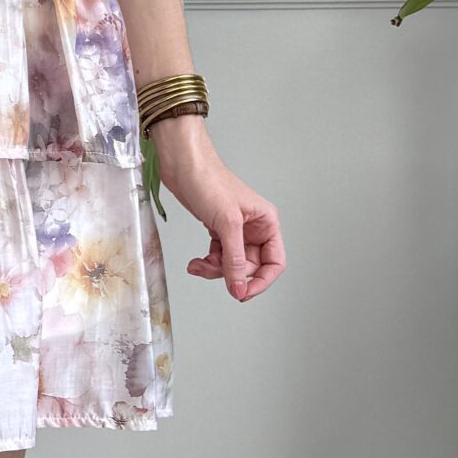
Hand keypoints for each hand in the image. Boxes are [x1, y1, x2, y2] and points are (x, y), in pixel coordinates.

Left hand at [149, 116, 284, 302]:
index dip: (261, 281)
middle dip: (231, 273)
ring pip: (232, 264)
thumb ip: (235, 259)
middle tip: (213, 270)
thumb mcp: (227, 224)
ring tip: (199, 265)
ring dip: (215, 270)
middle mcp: (254, 228)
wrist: (183, 164)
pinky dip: (207, 262)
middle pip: (251, 267)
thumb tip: (239, 287)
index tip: (242, 293)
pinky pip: (218, 256)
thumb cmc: (209, 181)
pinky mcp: (217, 229)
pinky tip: (196, 262)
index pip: (275, 263)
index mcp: (266, 222)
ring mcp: (235, 230)